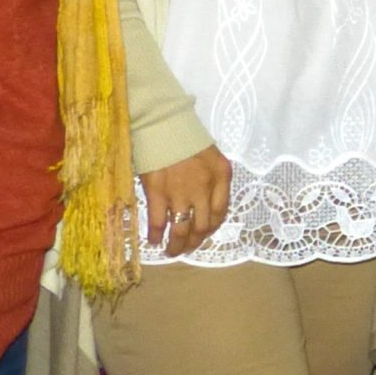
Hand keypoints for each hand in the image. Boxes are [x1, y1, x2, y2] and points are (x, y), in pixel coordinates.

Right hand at [140, 142, 232, 256]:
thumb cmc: (186, 138)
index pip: (221, 213)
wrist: (162, 123)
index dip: (211, 228)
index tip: (203, 233)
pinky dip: (155, 235)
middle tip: (187, 248)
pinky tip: (153, 241)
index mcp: (221, 177)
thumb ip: (214, 180)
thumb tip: (206, 206)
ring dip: (177, 245)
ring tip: (172, 251)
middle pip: (202, 226)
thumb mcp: (212, 157)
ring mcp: (180, 193)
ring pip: (181, 230)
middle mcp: (204, 188)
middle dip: (195, 242)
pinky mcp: (157, 193)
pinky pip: (158, 222)